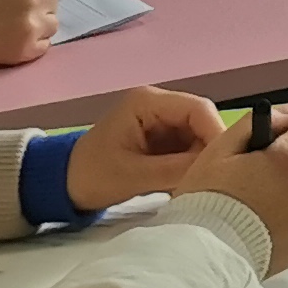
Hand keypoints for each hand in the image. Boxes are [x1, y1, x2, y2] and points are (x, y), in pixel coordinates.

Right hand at [0, 0, 72, 71]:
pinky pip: (44, 46)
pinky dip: (30, 45)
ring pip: (52, 25)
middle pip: (55, 2)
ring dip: (36, 27)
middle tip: (7, 13)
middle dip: (38, 6)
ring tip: (5, 28)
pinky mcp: (28, 48)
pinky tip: (5, 41)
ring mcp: (33, 23)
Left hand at [65, 83, 228, 208]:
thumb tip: (217, 170)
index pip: (199, 109)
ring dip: (202, 160)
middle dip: (210, 150)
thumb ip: (177, 170)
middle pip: (203, 122)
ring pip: (200, 137)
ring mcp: (162, 121)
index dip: (216, 134)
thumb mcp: (133, 176)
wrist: (62, 185)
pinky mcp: (163, 138)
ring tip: (198, 184)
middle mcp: (159, 105)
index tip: (226, 164)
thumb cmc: (91, 176)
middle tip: (213, 179)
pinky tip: (186, 183)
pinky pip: (190, 148)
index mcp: (148, 102)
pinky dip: (192, 166)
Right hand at [174, 102, 287, 269]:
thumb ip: (259, 124)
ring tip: (250, 211)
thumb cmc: (206, 202)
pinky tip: (258, 229)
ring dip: (286, 197)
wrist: (203, 256)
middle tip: (249, 184)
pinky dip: (286, 223)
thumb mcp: (220, 151)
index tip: (275, 145)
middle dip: (285, 168)